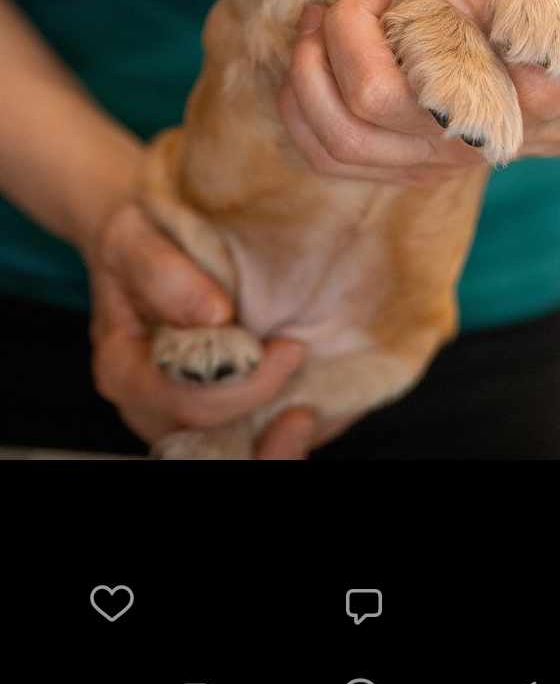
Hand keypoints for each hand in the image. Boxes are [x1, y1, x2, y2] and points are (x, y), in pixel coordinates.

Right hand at [84, 198, 315, 457]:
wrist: (133, 235)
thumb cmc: (132, 233)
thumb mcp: (132, 235)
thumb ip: (161, 273)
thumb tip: (214, 314)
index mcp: (125, 370)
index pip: (189, 402)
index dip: (246, 388)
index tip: (290, 349)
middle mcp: (149, 403)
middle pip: (211, 442)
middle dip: (266, 427)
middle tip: (310, 388)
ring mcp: (176, 410)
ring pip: (226, 450)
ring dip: (273, 442)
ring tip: (311, 415)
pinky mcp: (205, 404)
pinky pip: (240, 437)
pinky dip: (274, 430)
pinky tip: (306, 409)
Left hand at [277, 0, 559, 175]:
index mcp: (538, 60)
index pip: (460, 5)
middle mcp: (490, 124)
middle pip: (377, 93)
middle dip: (348, 24)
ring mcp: (451, 155)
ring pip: (344, 133)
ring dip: (310, 64)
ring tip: (322, 16)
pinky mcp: (420, 170)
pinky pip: (332, 156)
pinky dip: (301, 105)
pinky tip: (310, 55)